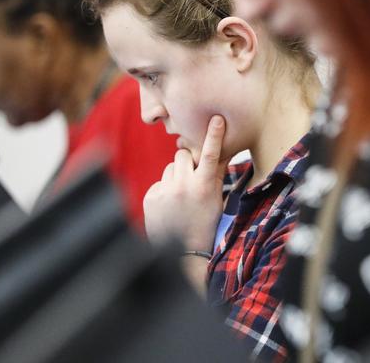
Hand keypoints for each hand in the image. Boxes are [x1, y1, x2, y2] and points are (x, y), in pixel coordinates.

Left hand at [144, 115, 228, 250]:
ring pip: (170, 167)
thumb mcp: (216, 198)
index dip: (214, 135)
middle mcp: (184, 186)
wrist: (184, 252)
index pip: (210, 155)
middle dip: (187, 161)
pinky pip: (160, 181)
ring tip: (181, 197)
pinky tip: (170, 205)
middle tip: (192, 178)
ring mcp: (165, 191)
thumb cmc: (205, 222)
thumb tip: (219, 149)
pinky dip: (165, 189)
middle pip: (182, 154)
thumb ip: (215, 173)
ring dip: (176, 176)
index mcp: (204, 186)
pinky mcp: (150, 197)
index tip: (216, 118)